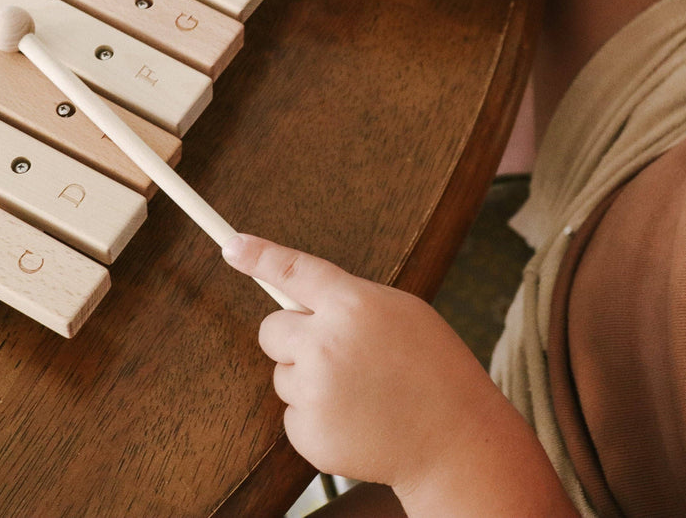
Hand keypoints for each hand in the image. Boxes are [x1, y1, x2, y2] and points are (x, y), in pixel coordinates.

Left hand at [221, 234, 512, 490]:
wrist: (454, 440)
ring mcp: (314, 392)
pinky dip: (317, 418)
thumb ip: (351, 302)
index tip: (232, 246)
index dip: (258, 255)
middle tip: (335, 355)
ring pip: (283, 375)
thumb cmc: (435, 371)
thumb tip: (305, 303)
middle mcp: (326, 344)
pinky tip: (355, 420)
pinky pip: (292, 415)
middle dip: (292, 339)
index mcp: (354, 305)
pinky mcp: (308, 433)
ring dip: (310, 381)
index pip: (293, 270)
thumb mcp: (403, 313)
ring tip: (361, 393)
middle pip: (271, 329)